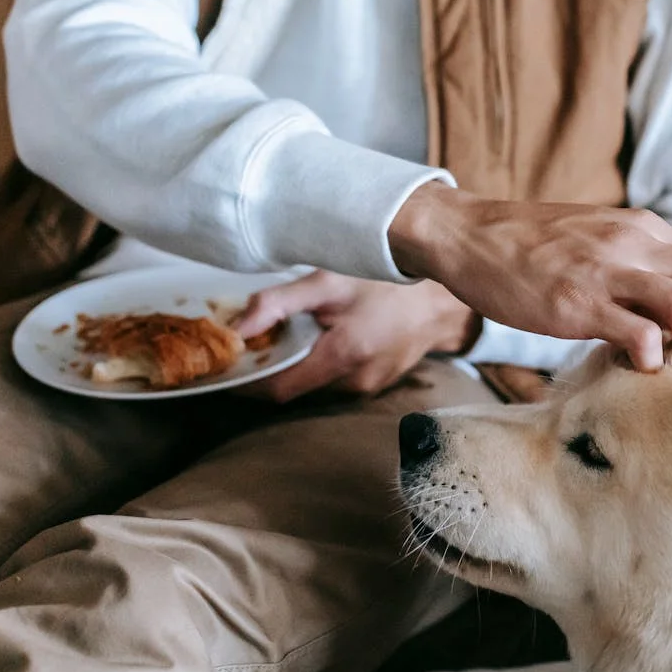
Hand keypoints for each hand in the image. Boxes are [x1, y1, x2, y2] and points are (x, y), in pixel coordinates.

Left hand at [232, 270, 476, 402]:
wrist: (440, 299)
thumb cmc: (385, 283)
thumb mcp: (328, 282)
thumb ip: (278, 304)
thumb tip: (236, 330)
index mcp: (342, 356)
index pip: (278, 390)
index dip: (249, 383)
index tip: (230, 365)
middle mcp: (355, 382)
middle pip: (296, 388)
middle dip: (273, 369)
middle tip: (258, 341)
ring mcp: (369, 387)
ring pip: (316, 384)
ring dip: (300, 364)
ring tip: (297, 333)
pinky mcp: (377, 384)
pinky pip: (336, 380)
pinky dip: (323, 363)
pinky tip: (330, 337)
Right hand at [387, 183, 671, 370]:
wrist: (469, 235)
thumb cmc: (536, 247)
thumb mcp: (602, 239)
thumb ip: (644, 263)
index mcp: (648, 231)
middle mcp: (638, 244)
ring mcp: (608, 273)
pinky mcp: (576, 304)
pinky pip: (640, 336)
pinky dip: (648, 360)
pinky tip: (630, 365)